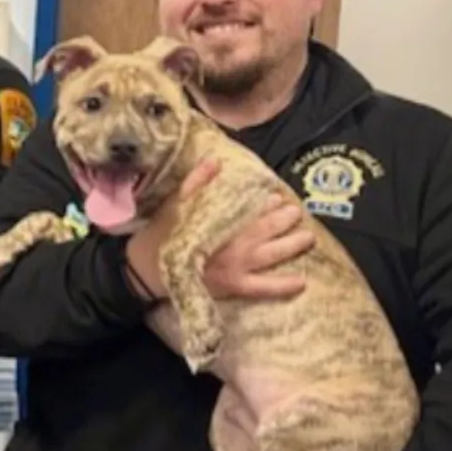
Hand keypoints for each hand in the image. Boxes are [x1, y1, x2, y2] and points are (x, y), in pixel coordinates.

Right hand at [127, 159, 313, 302]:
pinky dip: (282, 286)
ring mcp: (233, 267)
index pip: (247, 210)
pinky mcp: (232, 287)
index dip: (265, 204)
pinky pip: (262, 288)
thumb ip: (195, 184)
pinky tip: (302, 283)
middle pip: (264, 230)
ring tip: (308, 237)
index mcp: (217, 223)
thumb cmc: (159, 238)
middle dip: (283, 220)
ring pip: (270, 254)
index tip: (277, 196)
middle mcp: (230, 243)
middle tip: (296, 212)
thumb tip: (214, 162)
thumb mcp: (173, 206)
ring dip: (291, 245)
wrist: (143, 274)